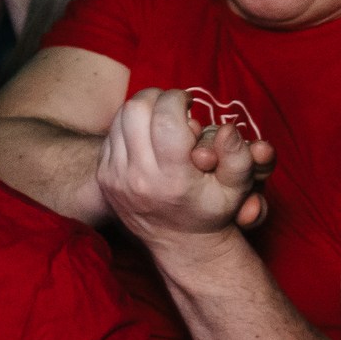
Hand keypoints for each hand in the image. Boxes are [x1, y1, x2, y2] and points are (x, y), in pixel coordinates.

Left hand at [98, 89, 274, 249]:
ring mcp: (115, 178)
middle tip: (173, 105)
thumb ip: (237, 157)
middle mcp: (139, 178)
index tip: (188, 102)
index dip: (177, 98)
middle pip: (136, 109)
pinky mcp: (103, 177)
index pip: (165, 118)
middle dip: (157, 97)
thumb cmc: (210, 210)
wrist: (178, 242)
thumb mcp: (236, 188)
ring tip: (161, 118)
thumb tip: (227, 128)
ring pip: (120, 117)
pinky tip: (147, 136)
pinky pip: (111, 133)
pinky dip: (129, 125)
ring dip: (142, 109)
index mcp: (172, 178)